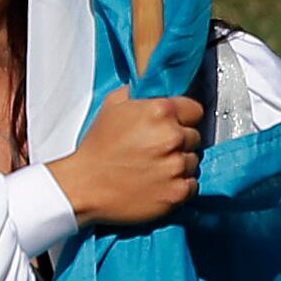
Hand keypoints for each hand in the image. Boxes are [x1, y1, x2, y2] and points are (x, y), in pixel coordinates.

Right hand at [49, 90, 203, 228]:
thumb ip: (138, 93)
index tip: (173, 124)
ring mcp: (176, 166)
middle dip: (178, 141)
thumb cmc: (97, 149)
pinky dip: (177, 184)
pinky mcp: (177, 191)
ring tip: (153, 166)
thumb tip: (153, 89)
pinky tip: (157, 182)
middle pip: (195, 136)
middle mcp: (172, 137)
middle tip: (154, 148)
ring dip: (177, 163)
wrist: (84, 185)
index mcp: (159, 112)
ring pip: (193, 161)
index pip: (195, 109)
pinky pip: (191, 184)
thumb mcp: (111, 107)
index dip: (183, 117)